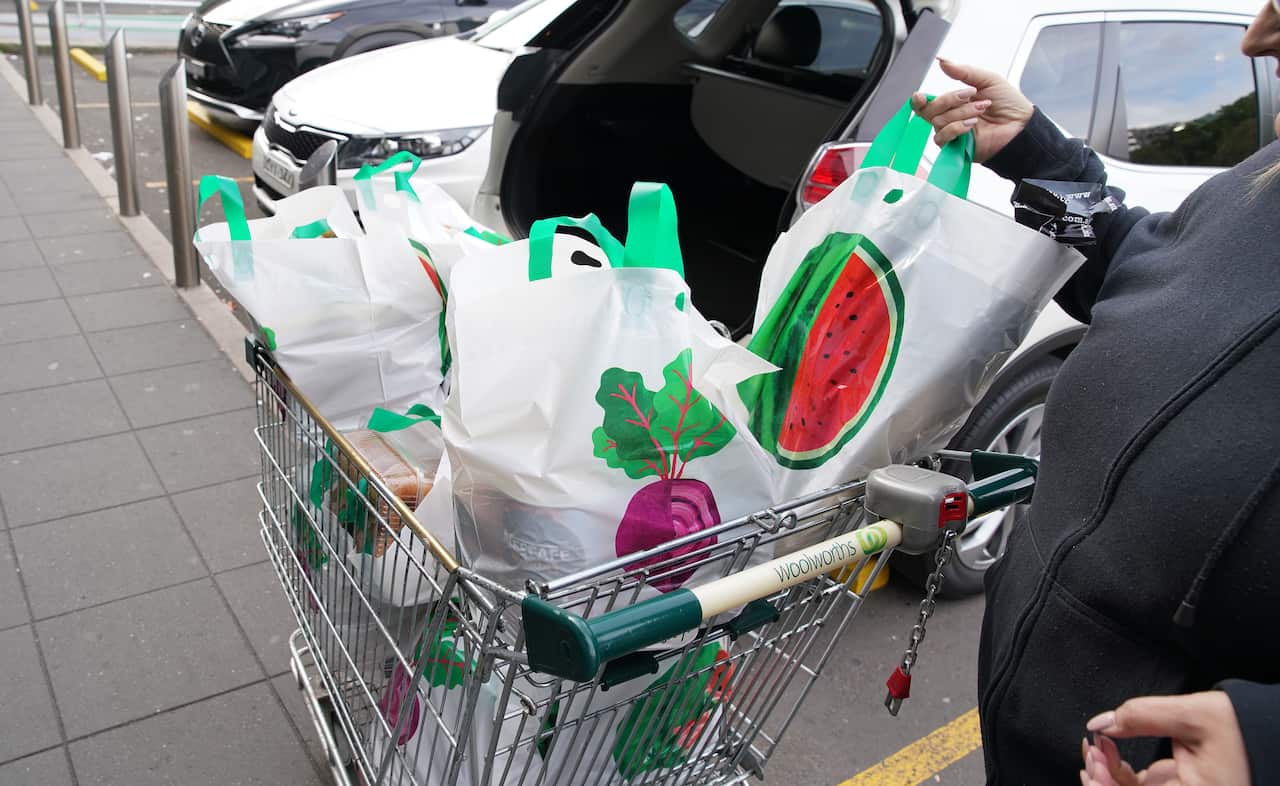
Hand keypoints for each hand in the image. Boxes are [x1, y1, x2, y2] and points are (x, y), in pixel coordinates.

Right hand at [909, 59, 1033, 162]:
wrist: (1021, 125)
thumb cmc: (1009, 103)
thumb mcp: (987, 80)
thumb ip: (963, 71)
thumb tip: (942, 61)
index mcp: (954, 102)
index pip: (926, 103)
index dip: (919, 100)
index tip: (920, 96)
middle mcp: (950, 118)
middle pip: (929, 111)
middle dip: (949, 100)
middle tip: (970, 95)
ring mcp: (953, 133)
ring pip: (938, 122)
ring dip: (960, 112)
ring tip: (981, 109)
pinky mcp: (956, 147)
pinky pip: (942, 138)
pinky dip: (956, 128)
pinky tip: (972, 124)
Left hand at [1079, 692, 1250, 785]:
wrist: (1267, 733)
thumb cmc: (1243, 729)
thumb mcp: (1193, 716)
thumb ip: (1143, 716)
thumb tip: (1100, 723)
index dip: (1105, 783)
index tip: (1096, 751)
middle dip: (1100, 777)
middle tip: (1093, 748)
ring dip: (1104, 773)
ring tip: (1098, 746)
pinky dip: (1116, 771)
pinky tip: (1107, 749)